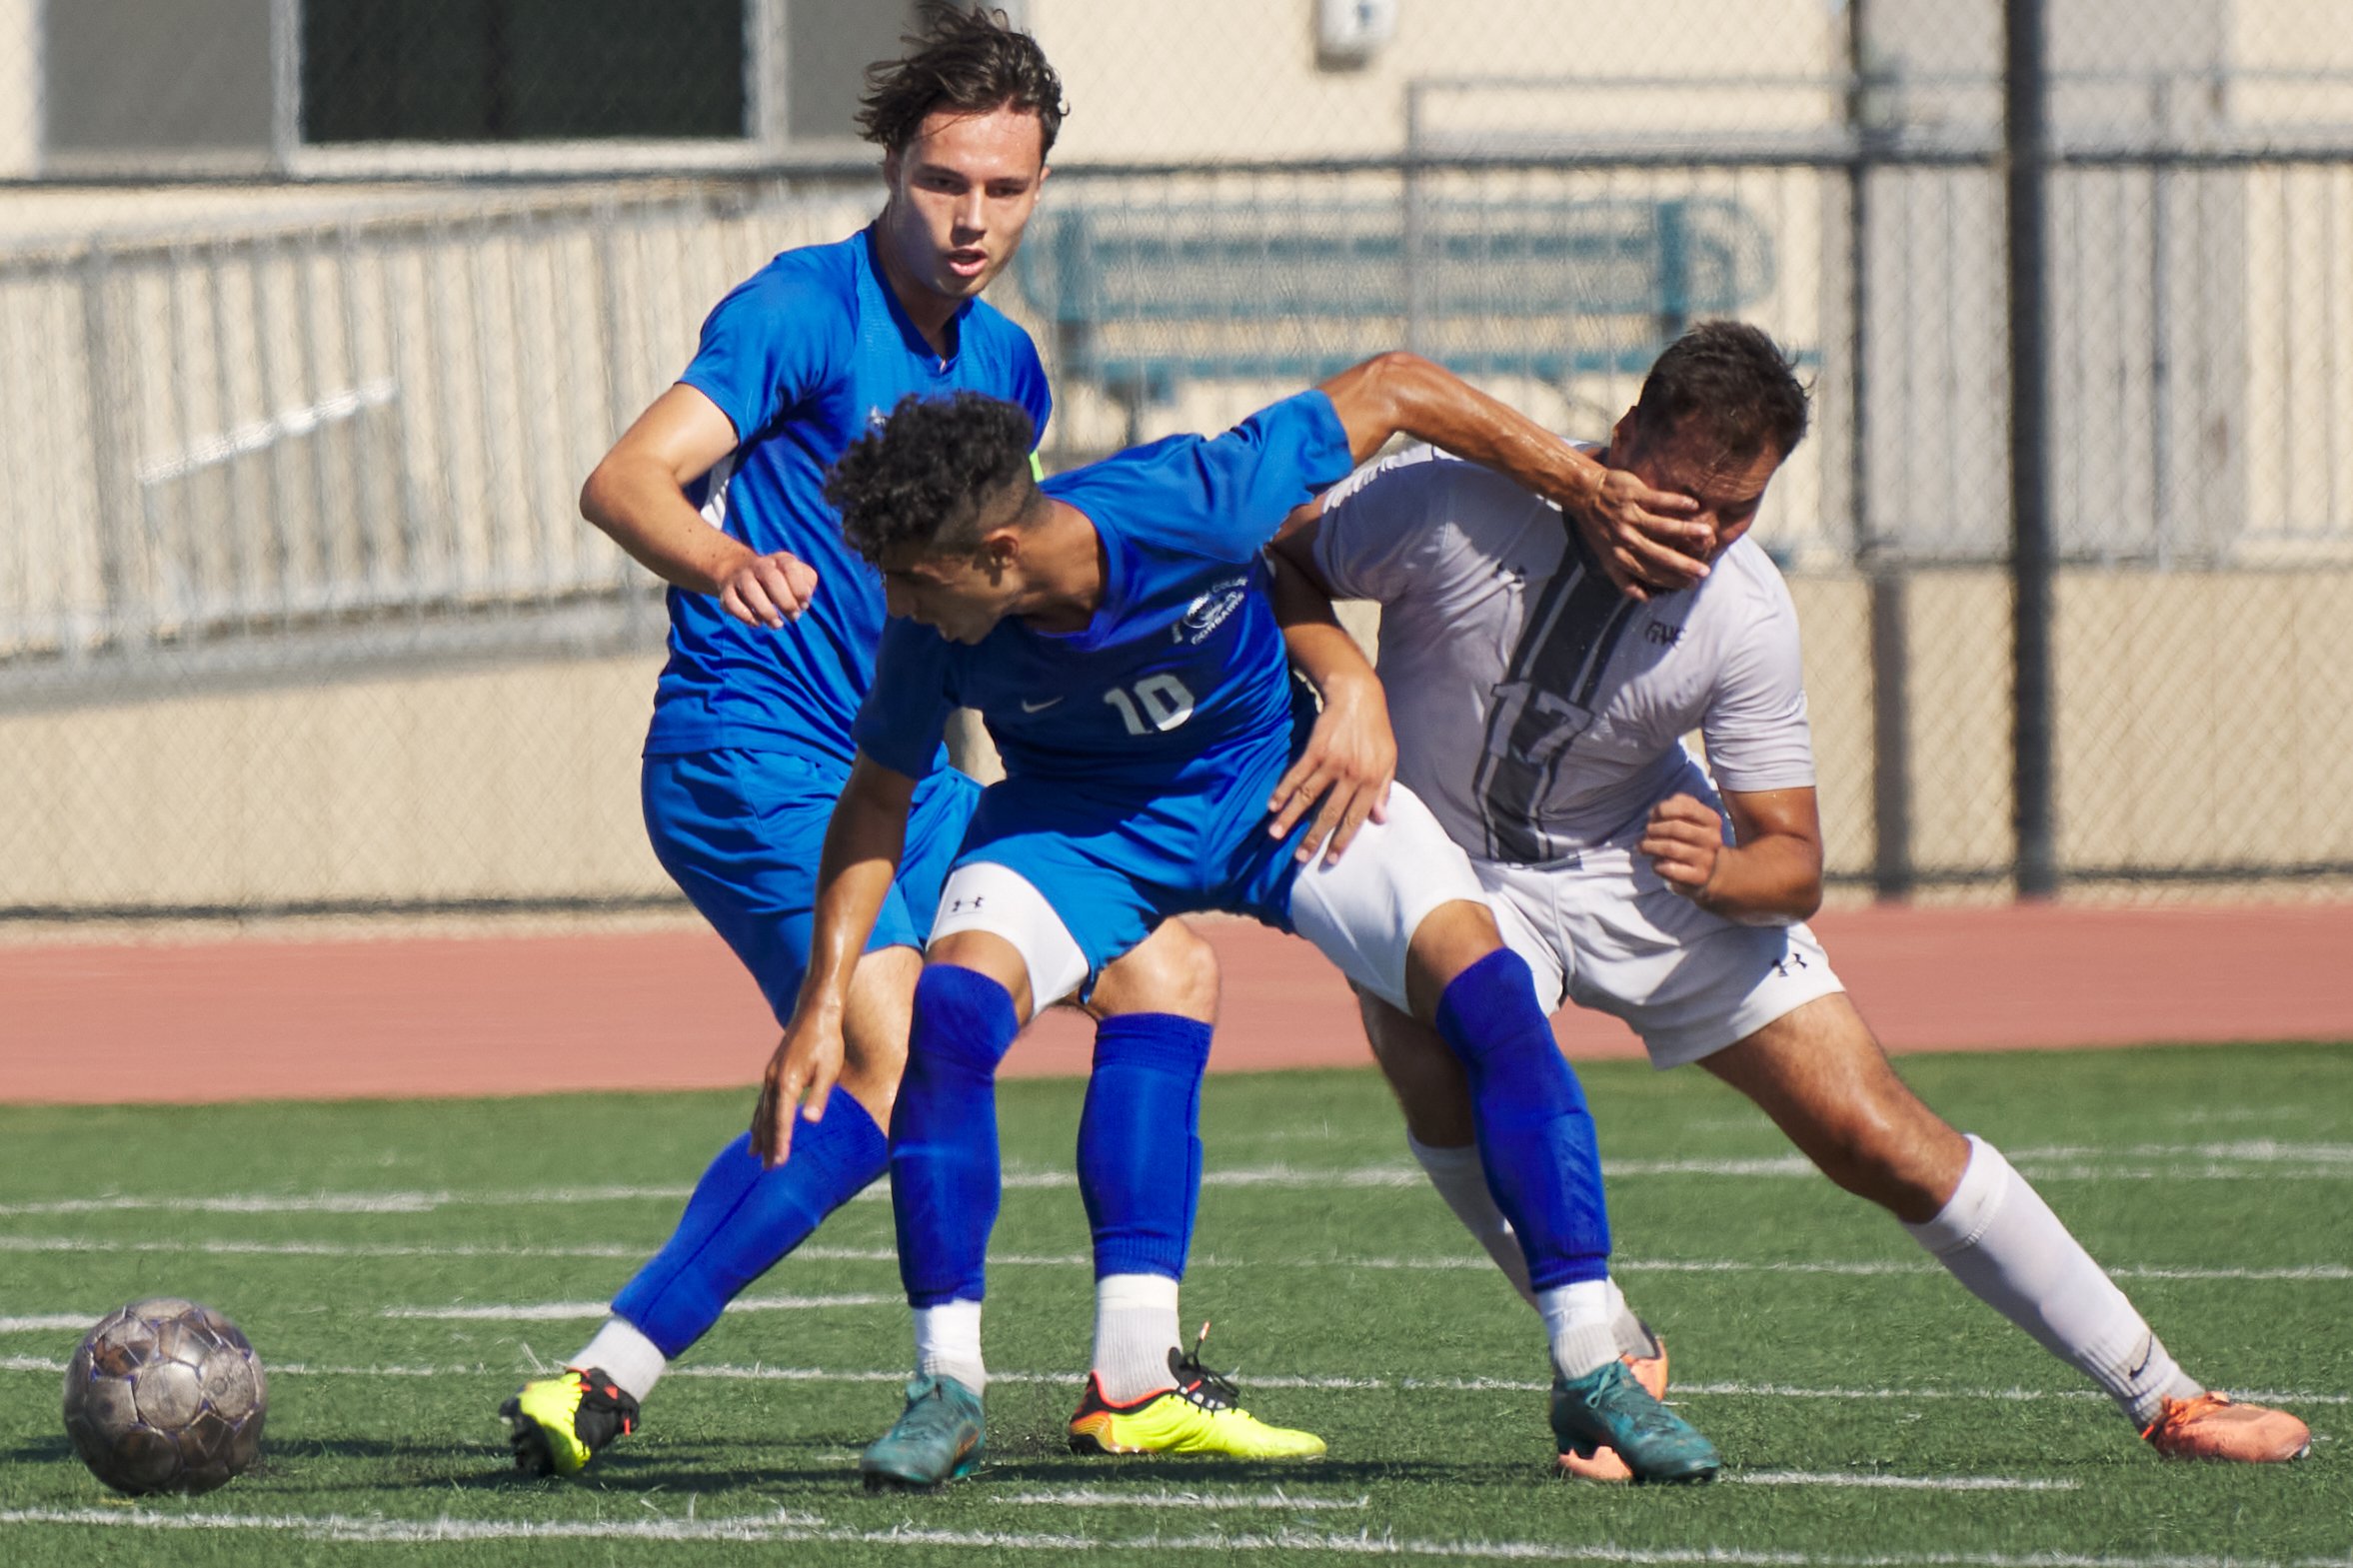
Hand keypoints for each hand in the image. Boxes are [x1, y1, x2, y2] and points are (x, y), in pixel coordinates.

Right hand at [719, 550, 818, 628]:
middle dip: (785, 601)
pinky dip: (746, 616)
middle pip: (771, 578)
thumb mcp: (795, 575)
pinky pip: (732, 603)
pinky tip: (758, 622)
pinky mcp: (726, 591)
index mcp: (780, 560)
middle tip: (793, 617)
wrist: (738, 570)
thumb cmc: (777, 579)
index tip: (803, 604)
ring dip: (766, 611)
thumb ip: (807, 583)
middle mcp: (759, 565)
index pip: (790, 567)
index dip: (800, 588)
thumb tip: (804, 601)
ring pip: (751, 590)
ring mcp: (741, 577)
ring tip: (777, 624)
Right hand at [751, 1013, 844, 1166]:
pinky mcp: (773, 1071)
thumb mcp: (830, 1070)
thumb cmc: (827, 1041)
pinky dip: (759, 1116)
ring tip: (753, 1154)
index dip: (780, 1143)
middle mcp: (773, 1080)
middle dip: (767, 1145)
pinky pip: (763, 1100)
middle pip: (767, 1119)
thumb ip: (820, 1096)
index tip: (777, 1164)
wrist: (815, 1011)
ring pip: (761, 1111)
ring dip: (759, 1133)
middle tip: (766, 1169)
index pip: (782, 1120)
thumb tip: (810, 1121)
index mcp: (787, 1082)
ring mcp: (770, 1075)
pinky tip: (758, 1124)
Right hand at [1267, 677, 1394, 864]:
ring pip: (1308, 796)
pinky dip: (1283, 790)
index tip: (1330, 860)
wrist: (1357, 696)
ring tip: (1276, 835)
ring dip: (1290, 817)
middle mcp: (1352, 774)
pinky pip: (1296, 774)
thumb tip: (1379, 819)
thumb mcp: (1388, 759)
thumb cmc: (1375, 730)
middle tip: (1300, 858)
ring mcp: (1332, 762)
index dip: (1342, 840)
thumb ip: (1383, 789)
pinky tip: (1272, 805)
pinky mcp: (1315, 749)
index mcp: (1372, 780)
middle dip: (1314, 838)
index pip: (1355, 817)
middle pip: (1329, 812)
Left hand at [1573, 469, 1710, 601]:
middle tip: (1704, 571)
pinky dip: (1677, 503)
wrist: (1583, 493)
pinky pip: (1658, 499)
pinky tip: (1694, 506)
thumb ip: (1624, 579)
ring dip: (1687, 531)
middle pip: (1659, 555)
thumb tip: (1645, 599)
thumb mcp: (1605, 558)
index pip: (1650, 573)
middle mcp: (1625, 539)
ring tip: (1707, 535)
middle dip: (1683, 565)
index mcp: (1619, 556)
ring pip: (1663, 526)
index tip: (1692, 584)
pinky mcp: (1632, 494)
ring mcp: (1629, 516)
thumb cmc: (1597, 528)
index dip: (1672, 580)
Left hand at [1640, 793, 1725, 902]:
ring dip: (1650, 845)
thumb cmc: (1690, 839)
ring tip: (1643, 846)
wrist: (1708, 871)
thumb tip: (1656, 811)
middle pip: (1674, 827)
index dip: (1663, 809)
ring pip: (1670, 848)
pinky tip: (1655, 863)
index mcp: (1712, 820)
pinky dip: (1657, 865)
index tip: (1652, 814)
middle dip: (1653, 828)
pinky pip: (1669, 868)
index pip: (1685, 808)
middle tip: (1646, 832)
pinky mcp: (1698, 877)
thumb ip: (1676, 805)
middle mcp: (1713, 839)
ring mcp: (1707, 859)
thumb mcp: (1690, 818)